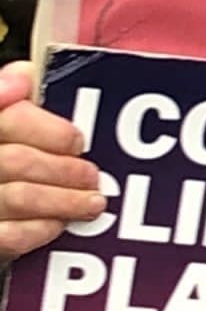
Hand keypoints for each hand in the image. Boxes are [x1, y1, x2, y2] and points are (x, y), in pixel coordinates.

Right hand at [0, 63, 104, 263]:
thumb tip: (22, 75)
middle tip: (92, 176)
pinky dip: (39, 229)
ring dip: (64, 201)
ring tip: (92, 202)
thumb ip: (8, 104)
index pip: (8, 120)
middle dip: (64, 170)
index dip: (47, 131)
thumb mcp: (6, 129)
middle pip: (16, 161)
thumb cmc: (5, 162)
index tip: (77, 141)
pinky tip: (58, 225)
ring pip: (19, 197)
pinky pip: (9, 236)